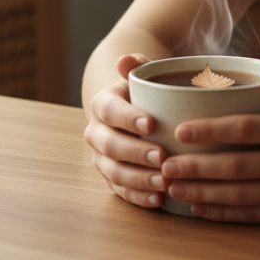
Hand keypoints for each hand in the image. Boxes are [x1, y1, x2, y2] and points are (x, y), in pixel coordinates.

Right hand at [83, 54, 169, 208]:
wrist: (134, 114)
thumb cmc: (145, 93)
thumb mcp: (142, 76)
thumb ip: (137, 66)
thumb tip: (126, 59)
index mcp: (102, 104)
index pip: (110, 111)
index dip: (128, 118)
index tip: (152, 123)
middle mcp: (96, 133)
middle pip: (111, 145)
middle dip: (136, 153)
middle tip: (162, 157)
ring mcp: (101, 158)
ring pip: (114, 172)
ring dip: (139, 179)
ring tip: (163, 182)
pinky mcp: (110, 179)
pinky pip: (121, 191)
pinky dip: (138, 196)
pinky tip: (158, 199)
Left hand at [160, 69, 259, 222]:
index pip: (247, 128)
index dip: (212, 130)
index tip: (182, 130)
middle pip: (237, 166)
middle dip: (197, 167)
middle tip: (165, 165)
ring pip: (240, 195)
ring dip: (203, 193)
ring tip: (173, 188)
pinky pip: (253, 216)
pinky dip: (223, 214)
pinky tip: (199, 209)